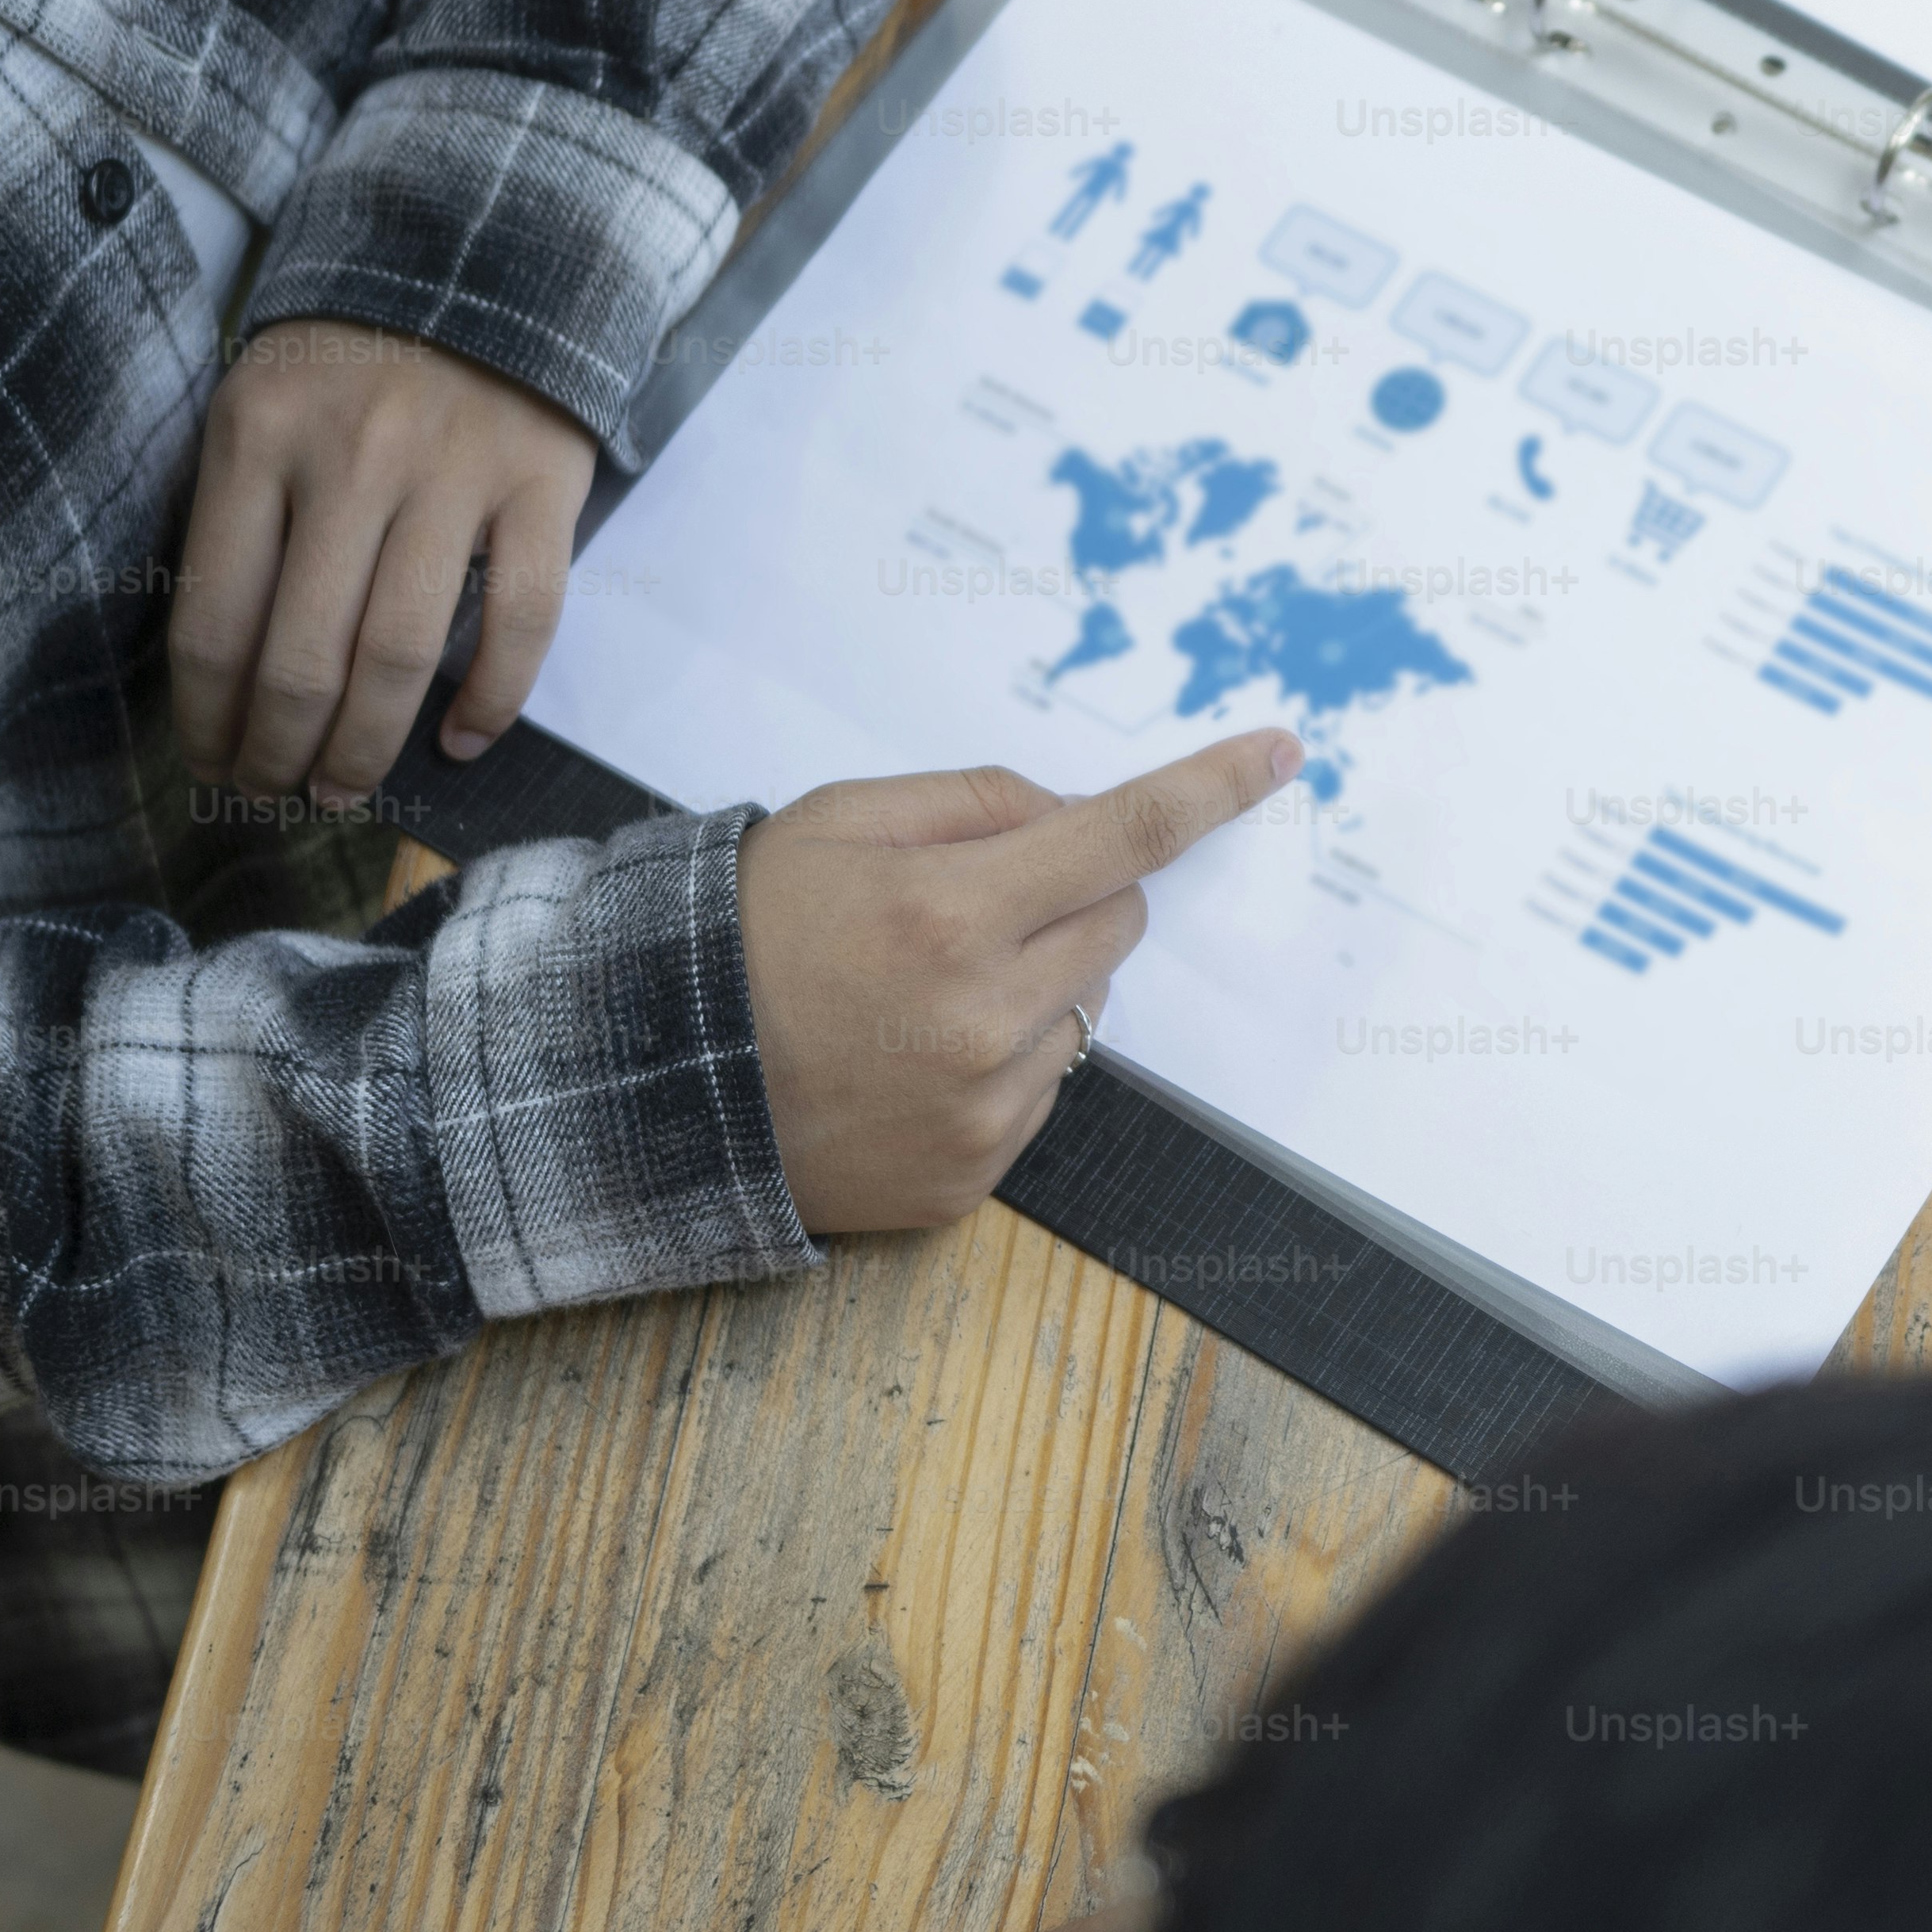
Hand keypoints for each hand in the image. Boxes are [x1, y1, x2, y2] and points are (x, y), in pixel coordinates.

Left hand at [172, 318, 595, 802]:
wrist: (483, 254)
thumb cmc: (353, 359)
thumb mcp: (259, 408)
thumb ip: (238, 516)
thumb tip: (223, 674)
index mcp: (257, 438)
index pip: (214, 621)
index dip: (207, 718)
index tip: (212, 761)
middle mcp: (351, 458)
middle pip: (302, 657)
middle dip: (280, 753)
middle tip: (278, 794)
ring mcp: (454, 471)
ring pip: (402, 652)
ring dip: (368, 746)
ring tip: (347, 789)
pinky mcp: (542, 482)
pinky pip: (523, 619)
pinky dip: (493, 698)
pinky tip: (461, 739)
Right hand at [738, 732, 1300, 1231]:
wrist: (652, 1082)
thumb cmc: (746, 931)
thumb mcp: (844, 820)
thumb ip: (981, 801)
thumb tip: (1081, 814)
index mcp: (952, 912)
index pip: (1125, 834)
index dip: (1212, 788)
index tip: (1279, 755)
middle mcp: (982, 1016)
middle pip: (1117, 924)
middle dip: (1076, 897)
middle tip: (981, 903)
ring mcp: (981, 1107)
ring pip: (1086, 1010)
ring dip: (1038, 985)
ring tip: (922, 992)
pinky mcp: (970, 1175)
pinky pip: (1042, 1091)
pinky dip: (1003, 1061)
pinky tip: (914, 1057)